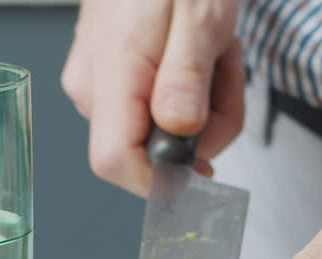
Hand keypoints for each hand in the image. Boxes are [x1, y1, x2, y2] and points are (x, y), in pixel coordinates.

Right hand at [60, 0, 245, 195]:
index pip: (115, 162)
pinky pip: (157, 110)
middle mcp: (94, 86)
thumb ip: (187, 76)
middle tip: (228, 70)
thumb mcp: (200, 17)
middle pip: (150, 151)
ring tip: (215, 51)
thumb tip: (178, 130)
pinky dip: (192, 90)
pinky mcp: (112, 80)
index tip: (203, 167)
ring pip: (161, 132)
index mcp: (112, 72)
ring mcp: (100, 85)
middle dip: (206, 125)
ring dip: (206, 103)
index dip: (160, 179)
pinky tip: (199, 52)